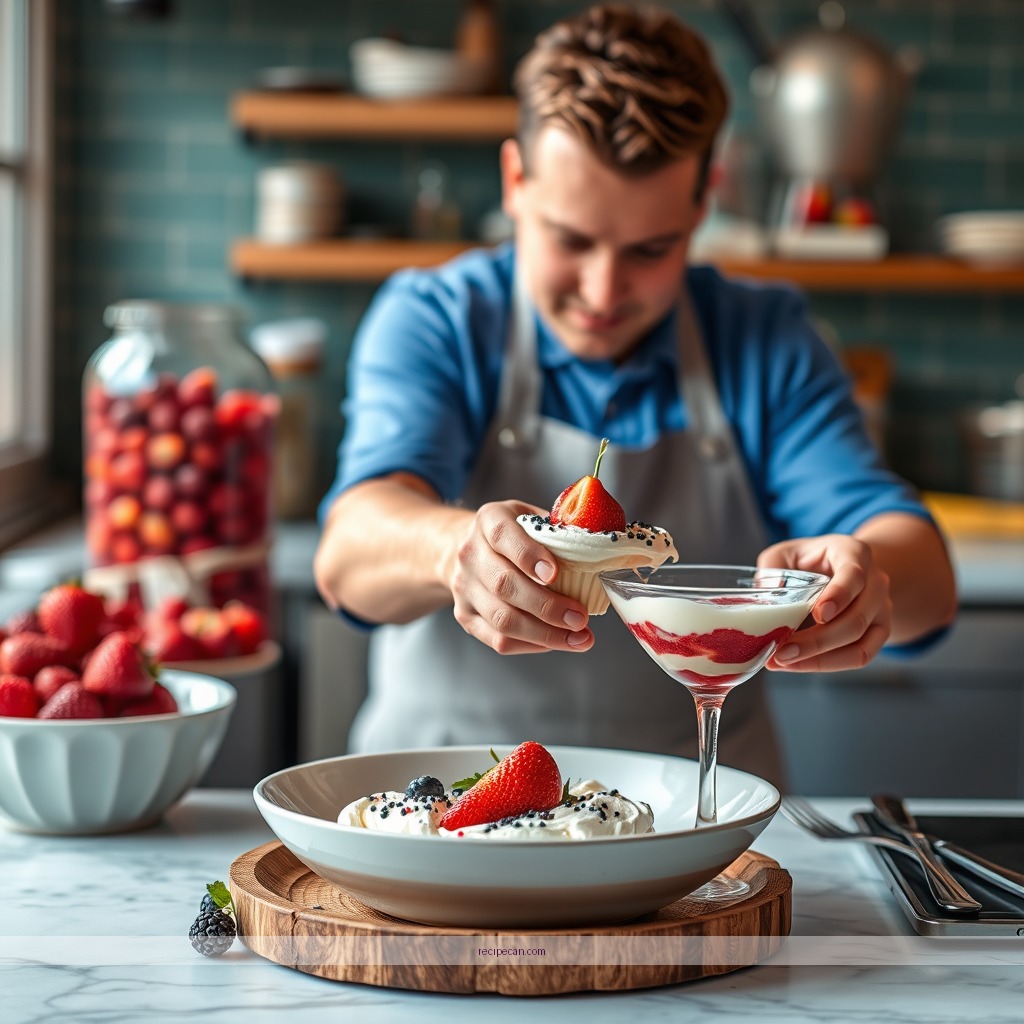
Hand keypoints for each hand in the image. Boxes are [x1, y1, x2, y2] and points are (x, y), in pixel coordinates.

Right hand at [448, 500, 594, 654]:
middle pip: (504, 585)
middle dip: (547, 606)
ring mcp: (463, 587)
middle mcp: (470, 554)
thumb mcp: (531, 518)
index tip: (555, 574)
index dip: (528, 556)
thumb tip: (609, 551)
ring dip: (544, 634)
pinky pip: (497, 639)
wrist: (466, 548)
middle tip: (580, 617)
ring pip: (502, 619)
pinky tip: (556, 641)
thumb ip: (560, 530)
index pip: (502, 536)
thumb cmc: (513, 534)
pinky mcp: (465, 615)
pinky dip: (531, 644)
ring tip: (578, 637)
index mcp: (488, 520)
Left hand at [757, 534, 892, 671]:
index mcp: (853, 553)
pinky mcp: (879, 632)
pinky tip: (799, 664)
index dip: (839, 596)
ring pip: (861, 644)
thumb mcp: (786, 553)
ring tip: (783, 661)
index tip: (819, 615)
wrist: (841, 568)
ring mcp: (881, 609)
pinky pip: (861, 656)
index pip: (854, 575)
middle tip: (782, 651)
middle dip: (818, 641)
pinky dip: (829, 664)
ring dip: (820, 658)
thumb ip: (773, 568)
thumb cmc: (808, 559)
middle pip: (856, 618)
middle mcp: (875, 581)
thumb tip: (768, 593)